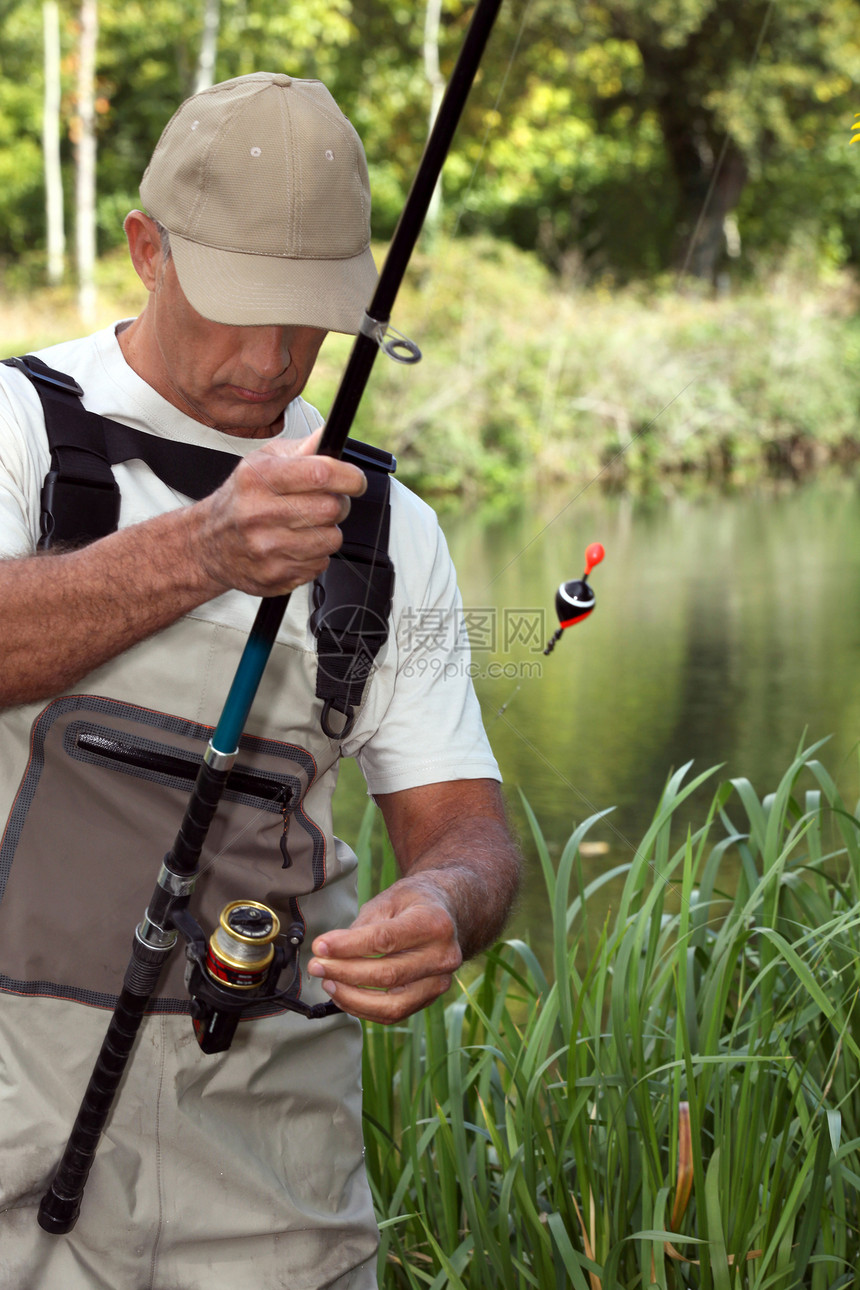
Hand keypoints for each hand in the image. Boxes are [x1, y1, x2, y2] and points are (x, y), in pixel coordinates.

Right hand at [191, 427, 366, 596]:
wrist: (208, 542)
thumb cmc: (241, 497)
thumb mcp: (262, 462)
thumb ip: (301, 450)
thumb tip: (329, 435)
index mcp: (258, 478)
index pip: (320, 474)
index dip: (350, 477)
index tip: (356, 481)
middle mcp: (259, 514)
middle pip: (331, 509)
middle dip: (338, 504)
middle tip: (325, 502)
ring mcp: (266, 549)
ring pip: (331, 540)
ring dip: (327, 531)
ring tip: (306, 525)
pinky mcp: (274, 575)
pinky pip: (320, 564)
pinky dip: (315, 554)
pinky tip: (295, 545)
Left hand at [308, 877, 463, 1023]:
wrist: (448, 913)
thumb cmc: (414, 902)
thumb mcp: (389, 899)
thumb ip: (362, 926)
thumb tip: (328, 951)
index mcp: (435, 923)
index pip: (385, 940)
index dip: (349, 946)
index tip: (320, 947)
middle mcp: (443, 955)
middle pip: (388, 974)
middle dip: (344, 972)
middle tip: (316, 966)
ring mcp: (440, 981)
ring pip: (392, 1004)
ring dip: (352, 998)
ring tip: (327, 983)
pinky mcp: (430, 998)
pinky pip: (394, 1013)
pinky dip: (364, 1008)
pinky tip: (343, 994)